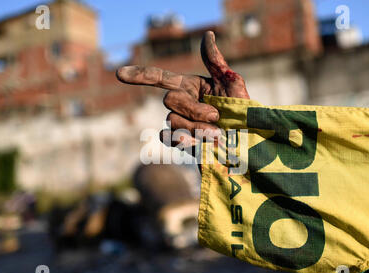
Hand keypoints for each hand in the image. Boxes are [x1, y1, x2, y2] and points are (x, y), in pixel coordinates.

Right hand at [116, 31, 248, 147]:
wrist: (249, 144)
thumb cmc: (244, 113)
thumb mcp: (232, 84)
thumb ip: (215, 62)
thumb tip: (207, 34)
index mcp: (191, 87)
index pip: (160, 79)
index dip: (140, 75)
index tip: (119, 74)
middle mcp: (182, 104)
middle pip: (169, 101)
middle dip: (194, 110)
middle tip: (217, 117)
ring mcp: (180, 124)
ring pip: (171, 121)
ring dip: (196, 128)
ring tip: (217, 134)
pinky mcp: (182, 143)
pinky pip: (168, 138)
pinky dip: (181, 140)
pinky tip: (197, 143)